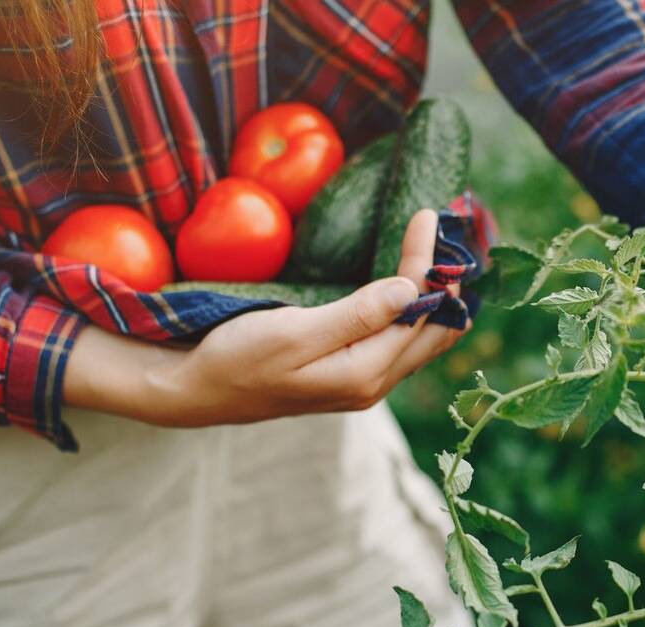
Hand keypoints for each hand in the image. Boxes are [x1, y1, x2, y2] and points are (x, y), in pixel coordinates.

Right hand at [65, 210, 466, 425]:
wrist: (195, 391)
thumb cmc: (236, 358)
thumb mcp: (294, 333)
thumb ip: (356, 315)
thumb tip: (411, 290)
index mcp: (366, 372)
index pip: (419, 311)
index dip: (428, 263)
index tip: (426, 216)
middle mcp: (374, 382)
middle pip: (436, 331)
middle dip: (448, 283)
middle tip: (449, 233)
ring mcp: (363, 380)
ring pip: (422, 339)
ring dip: (436, 297)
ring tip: (440, 254)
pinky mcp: (349, 372)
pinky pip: (400, 341)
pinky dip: (415, 310)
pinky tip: (412, 286)